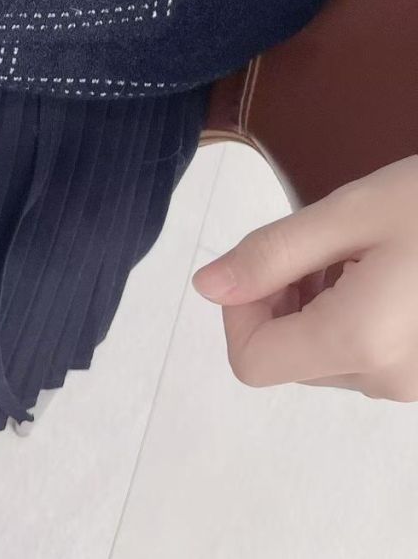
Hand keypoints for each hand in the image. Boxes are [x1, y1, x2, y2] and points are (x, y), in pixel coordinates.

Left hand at [191, 154, 417, 401]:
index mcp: (360, 343)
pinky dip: (354, 311)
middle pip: (289, 357)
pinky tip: (387, 265)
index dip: (241, 307)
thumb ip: (271, 254)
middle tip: (323, 240)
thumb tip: (205, 287)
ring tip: (361, 247)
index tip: (268, 257)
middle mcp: (388, 381)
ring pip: (327, 354)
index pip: (252, 362)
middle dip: (284, 297)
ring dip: (319, 301)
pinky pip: (368, 353)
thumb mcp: (350, 212)